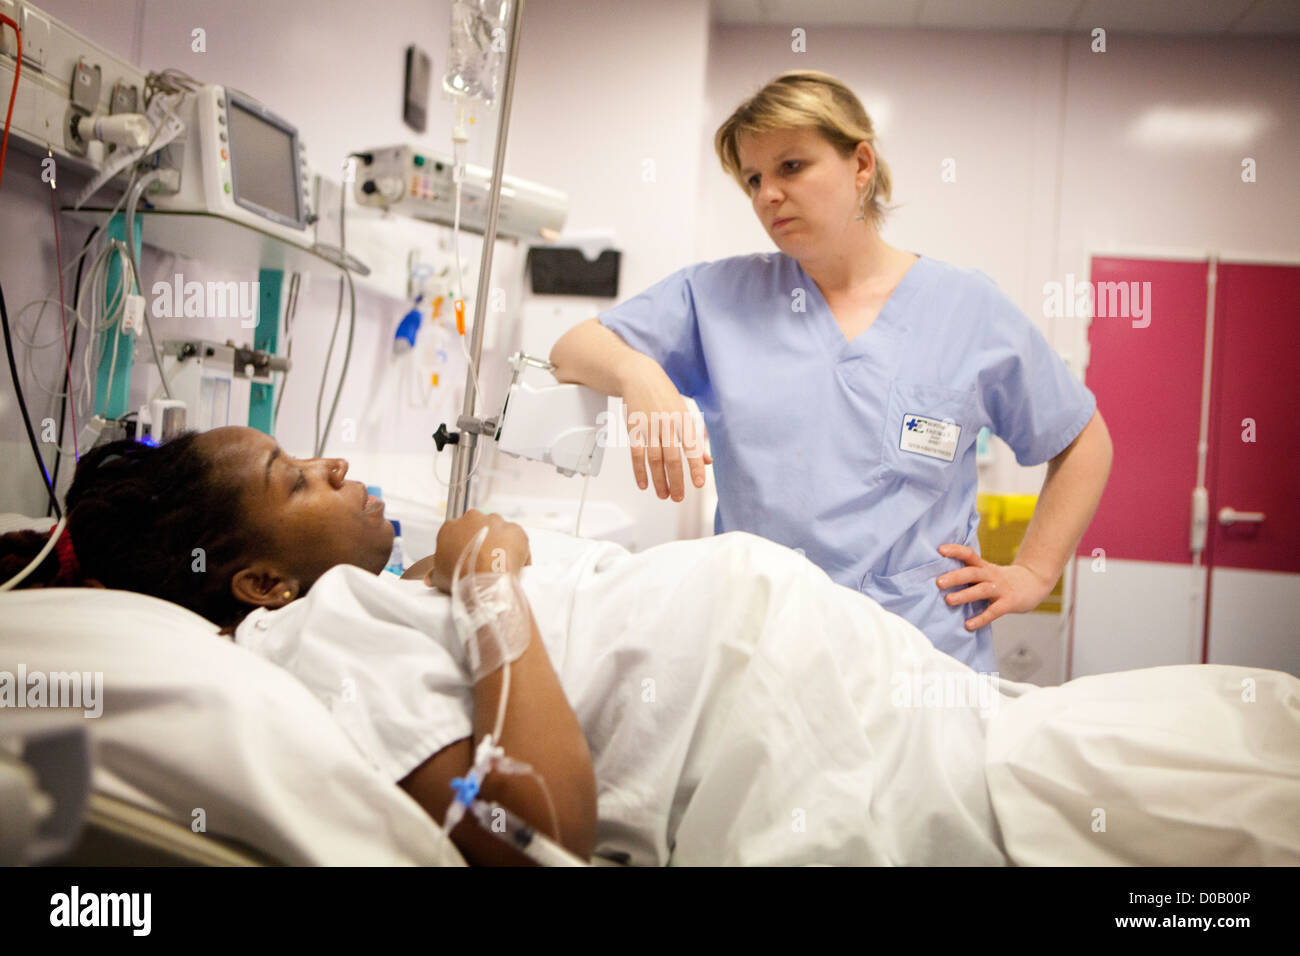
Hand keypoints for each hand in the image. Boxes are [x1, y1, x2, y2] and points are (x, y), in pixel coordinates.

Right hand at [424, 510, 530, 592]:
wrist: (485, 582)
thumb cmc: (461, 578)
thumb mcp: (440, 577)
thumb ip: (435, 572)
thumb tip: (430, 577)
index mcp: (451, 527)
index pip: (457, 532)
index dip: (464, 546)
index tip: (469, 557)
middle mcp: (472, 518)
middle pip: (479, 527)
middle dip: (482, 541)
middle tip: (485, 560)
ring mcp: (495, 521)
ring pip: (499, 529)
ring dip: (500, 543)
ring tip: (500, 564)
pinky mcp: (515, 529)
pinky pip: (517, 538)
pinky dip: (517, 549)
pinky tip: (514, 564)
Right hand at [620, 360, 711, 502]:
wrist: (640, 376)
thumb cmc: (665, 395)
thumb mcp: (684, 412)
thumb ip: (695, 438)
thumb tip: (707, 460)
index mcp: (683, 419)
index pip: (691, 446)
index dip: (696, 466)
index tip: (699, 483)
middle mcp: (667, 423)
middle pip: (672, 456)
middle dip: (676, 480)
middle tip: (678, 497)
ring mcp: (649, 426)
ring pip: (654, 458)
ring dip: (658, 480)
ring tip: (663, 495)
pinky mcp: (634, 428)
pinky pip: (636, 453)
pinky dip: (639, 470)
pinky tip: (643, 484)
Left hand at [935, 543, 1055, 629]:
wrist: (1034, 582)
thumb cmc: (1002, 579)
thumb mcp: (987, 571)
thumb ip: (969, 574)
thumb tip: (941, 579)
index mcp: (984, 567)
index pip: (969, 555)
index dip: (955, 551)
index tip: (940, 550)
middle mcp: (991, 575)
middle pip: (972, 573)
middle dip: (955, 577)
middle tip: (938, 582)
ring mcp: (1001, 589)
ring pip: (982, 590)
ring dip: (965, 595)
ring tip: (948, 600)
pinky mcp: (1009, 603)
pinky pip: (994, 611)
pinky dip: (981, 618)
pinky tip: (968, 625)